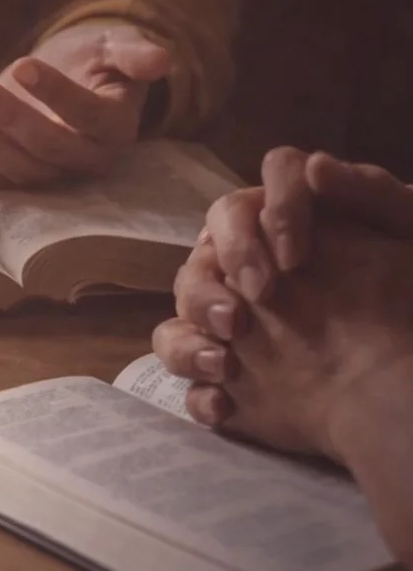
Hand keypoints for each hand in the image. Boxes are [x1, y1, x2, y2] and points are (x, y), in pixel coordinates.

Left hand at [0, 20, 168, 187]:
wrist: (70, 74)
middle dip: (11, 119)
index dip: (55, 93)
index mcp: (118, 127)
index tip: (21, 64)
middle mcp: (89, 159)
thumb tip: (163, 61)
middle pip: (50, 148)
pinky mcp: (22, 178)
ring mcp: (54, 174)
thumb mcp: (114, 46)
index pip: (87, 115)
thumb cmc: (95, 57)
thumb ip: (133, 54)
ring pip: (22, 171)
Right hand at [154, 150, 412, 427]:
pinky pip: (188, 381)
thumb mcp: (407, 234)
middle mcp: (243, 269)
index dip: (263, 222)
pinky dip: (197, 392)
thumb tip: (316, 167)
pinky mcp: (227, 376)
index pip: (250, 201)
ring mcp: (229, 323)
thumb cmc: (412, 293)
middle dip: (219, 278)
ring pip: (180, 317)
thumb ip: (370, 194)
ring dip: (190, 336)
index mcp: (279, 229)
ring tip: (224, 360)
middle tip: (256, 300)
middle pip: (202, 255)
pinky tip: (225, 403)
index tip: (297, 257)